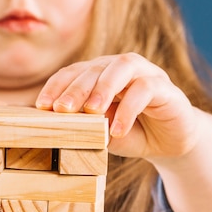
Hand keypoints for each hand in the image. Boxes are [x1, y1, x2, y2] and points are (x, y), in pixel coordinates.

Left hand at [35, 54, 200, 160]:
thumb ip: (81, 126)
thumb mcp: (99, 132)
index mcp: (100, 75)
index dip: (56, 86)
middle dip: (76, 88)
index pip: (73, 72)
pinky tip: (117, 130)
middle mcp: (121, 68)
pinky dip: (129, 109)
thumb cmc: (130, 134)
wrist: (169, 144)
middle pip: (95, 68)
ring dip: (104, 88)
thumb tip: (51, 128)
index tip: (42, 106)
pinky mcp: (166, 88)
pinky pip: (146, 89)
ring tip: (92, 112)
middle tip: (62, 109)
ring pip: (123, 67)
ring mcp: (145, 74)